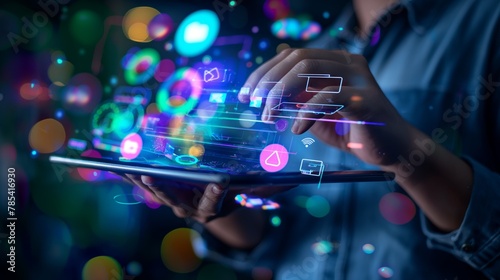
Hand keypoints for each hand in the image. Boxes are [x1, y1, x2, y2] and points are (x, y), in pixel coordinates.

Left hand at [122, 174, 295, 223]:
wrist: (220, 205)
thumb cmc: (238, 193)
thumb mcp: (256, 190)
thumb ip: (273, 186)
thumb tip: (296, 179)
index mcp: (215, 206)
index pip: (216, 199)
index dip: (216, 191)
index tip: (219, 181)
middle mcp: (192, 208)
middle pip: (176, 198)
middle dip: (164, 187)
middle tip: (151, 175)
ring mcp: (177, 201)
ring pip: (156, 191)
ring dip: (139, 178)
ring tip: (123, 165)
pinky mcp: (167, 193)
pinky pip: (149, 184)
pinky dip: (134, 173)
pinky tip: (120, 162)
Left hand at [239, 48, 412, 166]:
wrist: (394, 151)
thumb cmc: (354, 132)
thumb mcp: (318, 114)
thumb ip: (298, 100)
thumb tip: (267, 92)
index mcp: (337, 62)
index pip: (293, 56)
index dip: (265, 72)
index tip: (247, 93)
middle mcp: (348, 63)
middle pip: (297, 58)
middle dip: (268, 80)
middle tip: (253, 103)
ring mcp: (359, 78)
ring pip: (308, 70)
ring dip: (281, 93)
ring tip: (270, 115)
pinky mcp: (365, 99)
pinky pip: (327, 98)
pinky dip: (306, 113)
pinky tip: (298, 129)